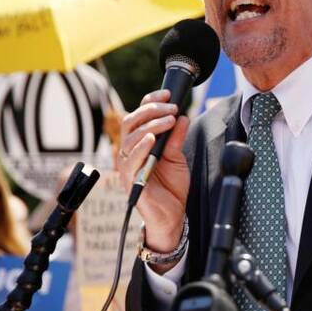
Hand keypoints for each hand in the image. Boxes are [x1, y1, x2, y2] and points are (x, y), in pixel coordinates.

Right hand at [118, 90, 189, 263]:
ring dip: (151, 125)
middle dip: (151, 110)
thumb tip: (183, 116)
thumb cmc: (171, 188)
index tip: (167, 94)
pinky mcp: (130, 181)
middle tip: (172, 107)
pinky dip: (141, 147)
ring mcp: (128, 167)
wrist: (172, 216)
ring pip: (130, 138)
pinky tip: (153, 138)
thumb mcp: (177, 158)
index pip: (138, 117)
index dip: (149, 102)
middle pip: (130, 123)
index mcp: (139, 145)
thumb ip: (177, 138)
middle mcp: (129, 154)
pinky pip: (131, 160)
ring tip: (169, 120)